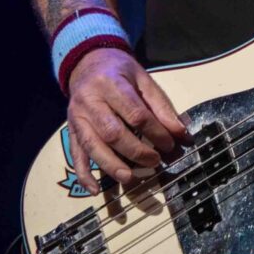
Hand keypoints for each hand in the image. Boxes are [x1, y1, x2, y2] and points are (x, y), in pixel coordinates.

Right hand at [65, 47, 191, 191]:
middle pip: (113, 132)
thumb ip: (161, 106)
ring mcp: (76, 117)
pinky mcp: (71, 131)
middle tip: (156, 161)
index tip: (170, 144)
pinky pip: (76, 155)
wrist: (87, 63)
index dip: (155, 132)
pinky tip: (95, 190)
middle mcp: (89, 101)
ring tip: (131, 178)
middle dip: (136, 151)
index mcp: (110, 83)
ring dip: (112, 165)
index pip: (135, 113)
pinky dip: (84, 175)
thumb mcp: (143, 79)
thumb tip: (182, 134)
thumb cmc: (120, 72)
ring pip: (93, 146)